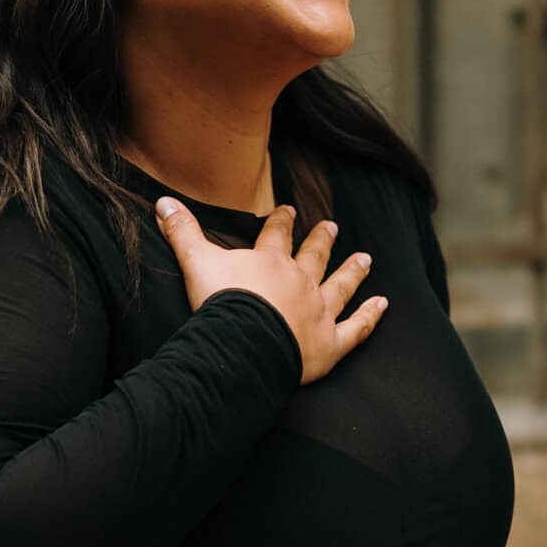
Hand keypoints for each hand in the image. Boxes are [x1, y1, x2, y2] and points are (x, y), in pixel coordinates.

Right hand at [154, 196, 385, 385]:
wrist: (243, 344)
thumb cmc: (220, 303)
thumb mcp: (196, 262)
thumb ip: (182, 232)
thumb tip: (163, 201)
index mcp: (270, 262)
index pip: (277, 235)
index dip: (282, 222)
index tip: (289, 210)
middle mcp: (300, 282)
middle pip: (314, 257)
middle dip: (321, 241)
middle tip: (332, 226)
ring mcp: (318, 312)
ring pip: (340, 286)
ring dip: (353, 271)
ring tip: (365, 259)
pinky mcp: (329, 344)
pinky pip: (356, 328)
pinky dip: (370, 317)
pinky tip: (383, 304)